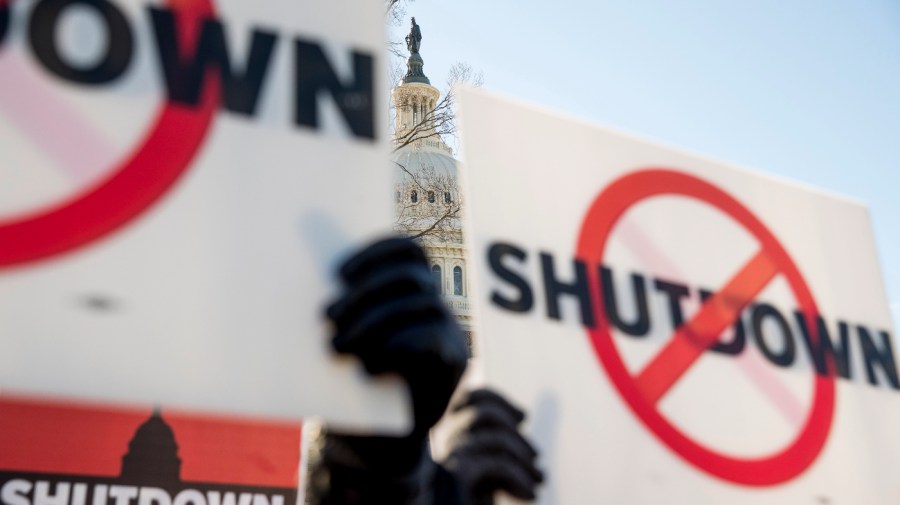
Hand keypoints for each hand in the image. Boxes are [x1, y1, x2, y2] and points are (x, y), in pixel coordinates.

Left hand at [327, 237, 468, 434]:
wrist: (384, 436)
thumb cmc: (354, 381)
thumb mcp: (344, 338)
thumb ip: (340, 310)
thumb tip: (321, 289)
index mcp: (410, 287)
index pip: (406, 250)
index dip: (375, 253)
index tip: (339, 273)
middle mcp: (434, 302)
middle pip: (410, 275)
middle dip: (366, 290)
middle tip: (328, 315)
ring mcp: (449, 328)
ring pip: (421, 302)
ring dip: (373, 320)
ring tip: (338, 345)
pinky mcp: (455, 360)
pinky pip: (432, 338)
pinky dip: (397, 346)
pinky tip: (368, 367)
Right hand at [442, 389, 544, 504]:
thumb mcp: (491, 476)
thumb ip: (496, 447)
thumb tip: (520, 417)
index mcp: (446, 444)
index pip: (464, 399)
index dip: (495, 399)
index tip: (523, 417)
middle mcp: (440, 449)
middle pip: (477, 410)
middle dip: (514, 429)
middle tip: (537, 457)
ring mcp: (444, 463)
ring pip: (488, 433)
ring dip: (522, 454)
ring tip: (541, 480)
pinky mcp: (455, 478)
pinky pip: (493, 461)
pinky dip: (519, 476)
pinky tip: (530, 496)